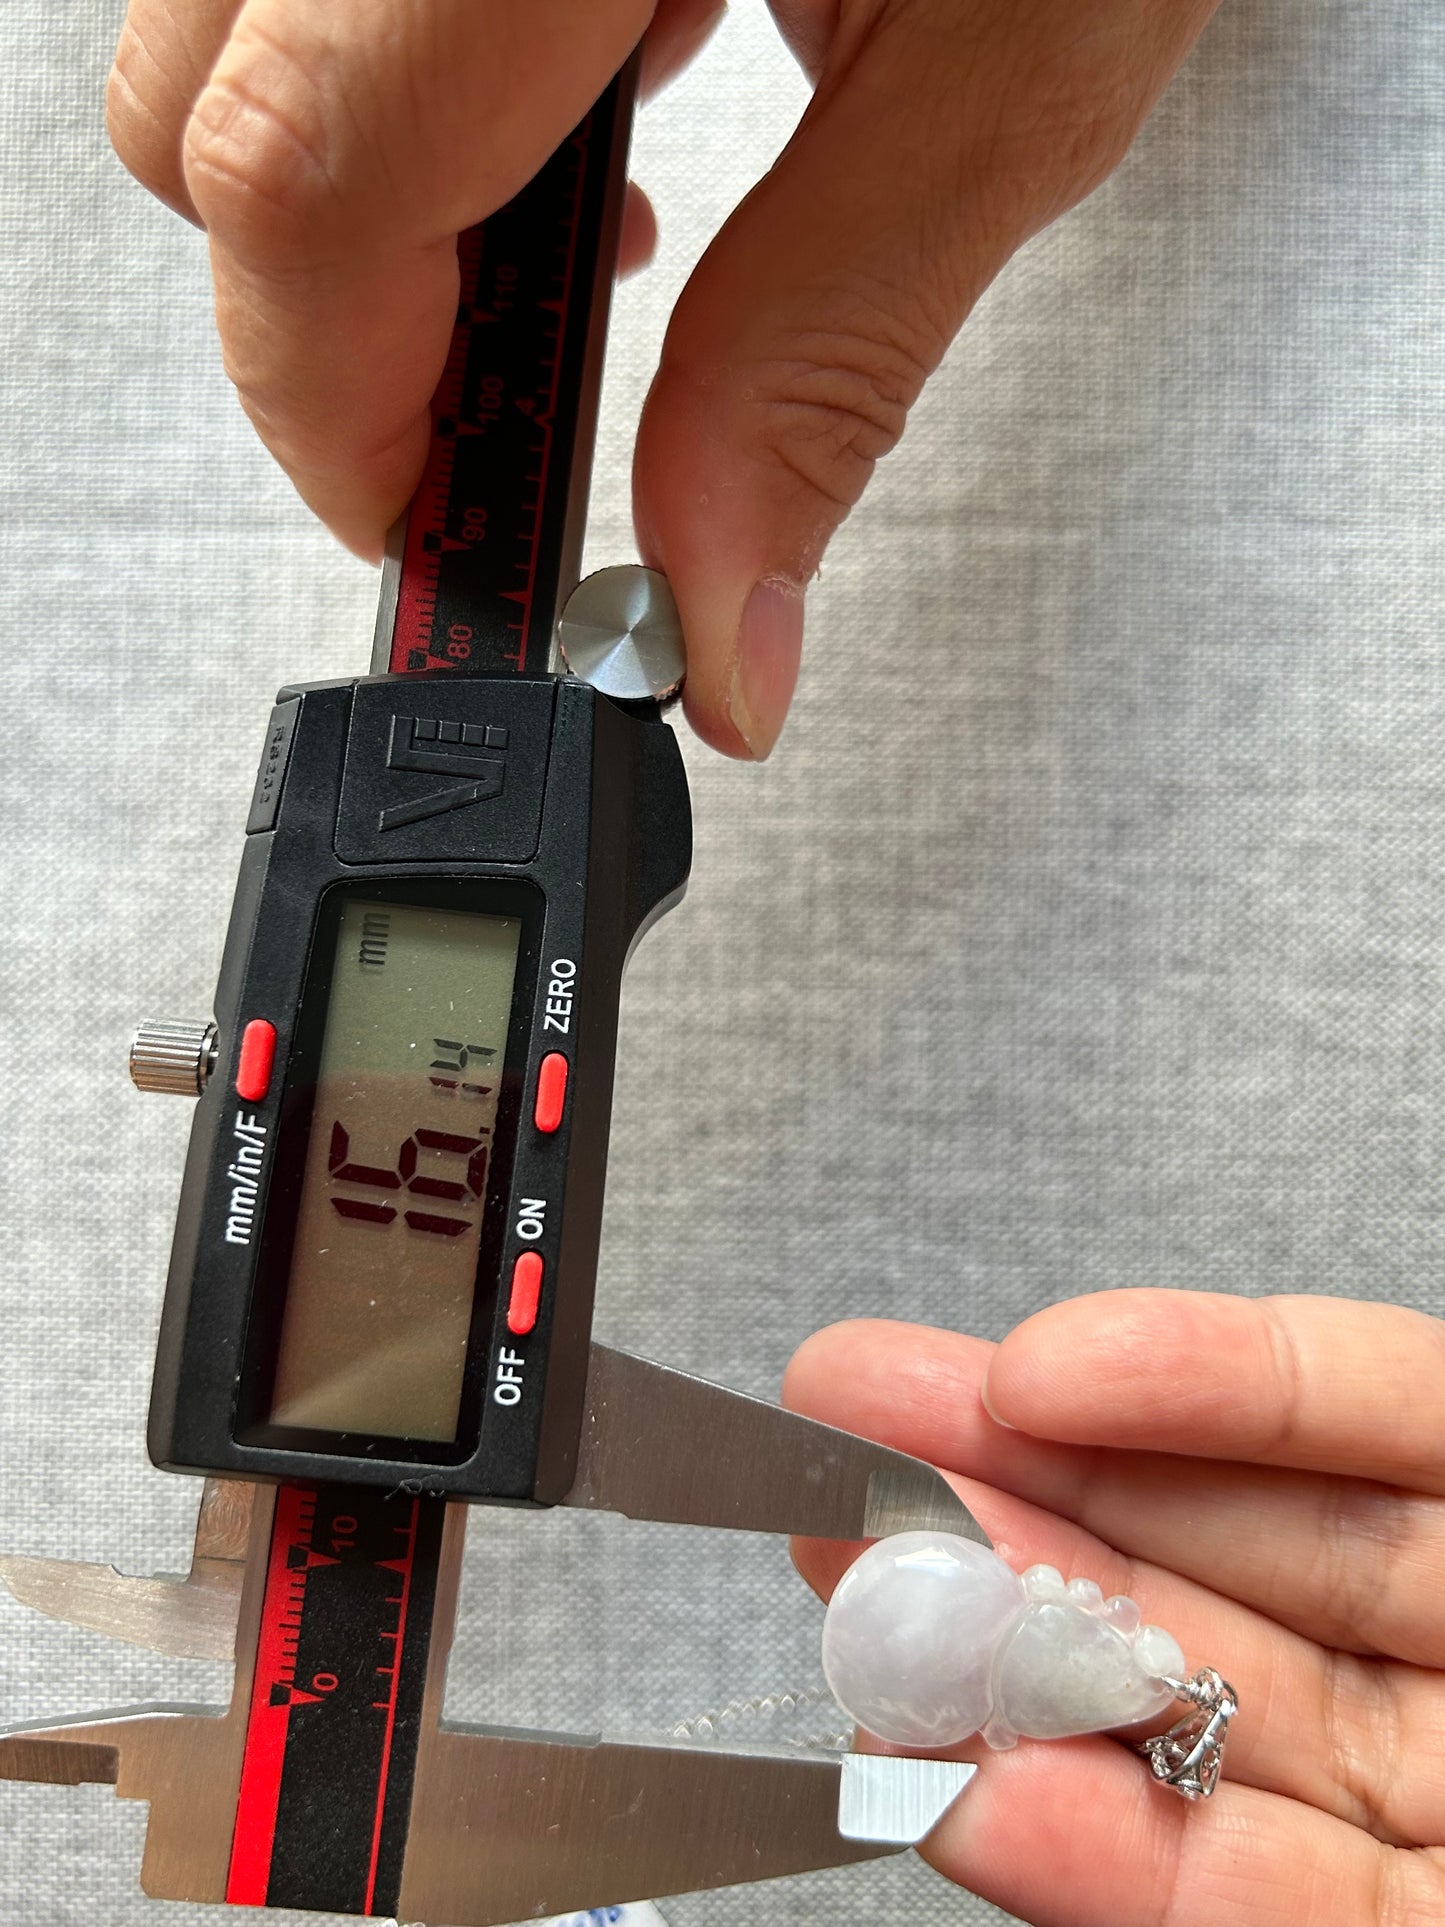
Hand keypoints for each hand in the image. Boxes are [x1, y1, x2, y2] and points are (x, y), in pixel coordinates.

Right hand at [106, 0, 1217, 757]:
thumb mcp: (1009, 77)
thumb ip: (827, 366)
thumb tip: (715, 626)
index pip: (306, 179)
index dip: (347, 422)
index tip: (448, 544)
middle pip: (213, 133)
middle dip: (347, 342)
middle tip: (515, 429)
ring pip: (225, 44)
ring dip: (371, 211)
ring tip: (586, 246)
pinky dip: (404, 89)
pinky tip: (567, 102)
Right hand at [785, 1291, 1444, 1923]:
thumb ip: (1385, 1539)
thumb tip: (1105, 1509)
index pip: (1374, 1418)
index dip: (1202, 1375)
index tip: (1031, 1371)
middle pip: (1233, 1541)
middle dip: (1028, 1485)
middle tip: (855, 1436)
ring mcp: (1416, 1802)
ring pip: (1189, 1710)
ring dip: (1010, 1658)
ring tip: (867, 1598)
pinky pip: (1216, 1891)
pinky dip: (1076, 1847)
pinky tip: (961, 1788)